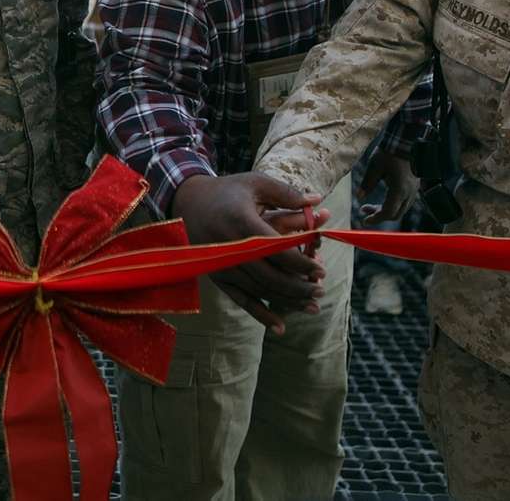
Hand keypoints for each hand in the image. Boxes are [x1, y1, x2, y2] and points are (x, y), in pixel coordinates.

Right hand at [172, 173, 328, 335]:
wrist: (188, 203)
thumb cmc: (227, 191)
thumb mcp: (255, 183)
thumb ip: (287, 193)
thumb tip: (317, 201)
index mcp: (242, 222)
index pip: (278, 251)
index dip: (302, 264)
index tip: (321, 270)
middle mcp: (231, 247)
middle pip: (271, 276)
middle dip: (299, 287)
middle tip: (320, 290)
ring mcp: (222, 265)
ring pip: (260, 291)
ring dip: (288, 301)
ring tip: (312, 305)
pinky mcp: (218, 277)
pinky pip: (241, 300)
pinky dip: (261, 315)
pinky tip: (281, 327)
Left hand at [357, 150, 416, 222]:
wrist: (406, 142)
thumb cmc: (389, 153)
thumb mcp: (374, 166)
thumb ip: (367, 183)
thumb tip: (359, 197)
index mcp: (399, 189)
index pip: (388, 212)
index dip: (376, 219)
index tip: (364, 220)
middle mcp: (409, 193)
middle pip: (395, 214)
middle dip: (379, 216)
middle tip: (364, 210)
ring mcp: (413, 190)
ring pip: (400, 210)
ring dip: (385, 211)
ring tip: (368, 206)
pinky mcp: (414, 187)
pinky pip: (404, 203)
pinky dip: (392, 205)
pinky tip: (382, 199)